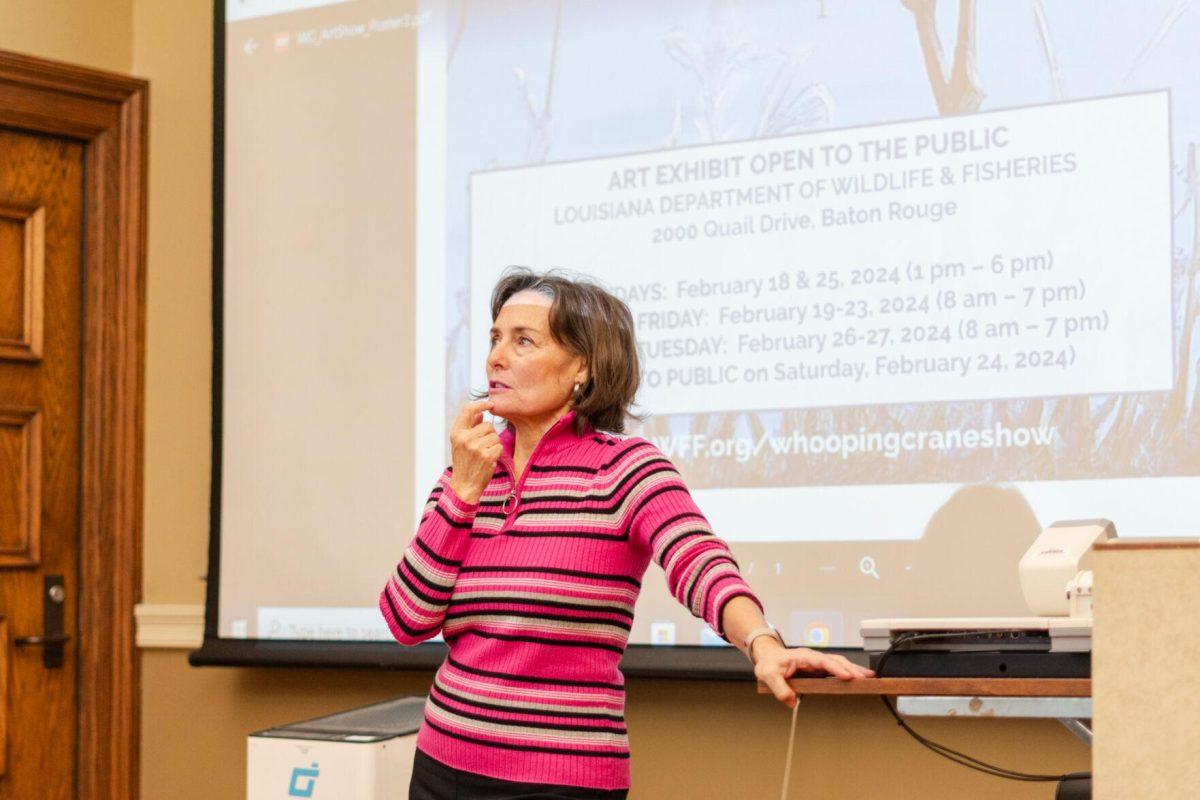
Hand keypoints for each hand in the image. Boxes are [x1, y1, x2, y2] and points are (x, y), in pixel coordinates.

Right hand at [447, 399, 501, 504]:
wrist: (464, 485)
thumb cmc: (463, 462)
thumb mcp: (460, 443)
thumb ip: (469, 427)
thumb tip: (480, 413)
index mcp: (457, 433)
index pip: (468, 410)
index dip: (481, 404)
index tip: (490, 404)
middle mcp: (465, 438)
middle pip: (488, 425)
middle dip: (489, 434)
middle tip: (482, 446)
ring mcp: (476, 447)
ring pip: (495, 436)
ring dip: (494, 444)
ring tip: (484, 454)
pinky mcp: (487, 456)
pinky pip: (499, 447)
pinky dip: (497, 453)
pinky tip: (488, 460)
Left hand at [754, 642, 874, 708]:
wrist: (767, 657)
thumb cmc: (769, 663)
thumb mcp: (768, 675)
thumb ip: (779, 688)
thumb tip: (792, 701)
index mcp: (803, 656)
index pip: (823, 661)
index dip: (835, 668)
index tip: (847, 676)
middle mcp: (813, 657)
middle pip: (836, 661)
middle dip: (851, 668)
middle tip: (866, 678)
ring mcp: (817, 662)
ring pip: (839, 663)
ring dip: (853, 669)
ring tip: (869, 677)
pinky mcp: (818, 669)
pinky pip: (835, 669)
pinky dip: (847, 672)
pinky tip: (857, 678)